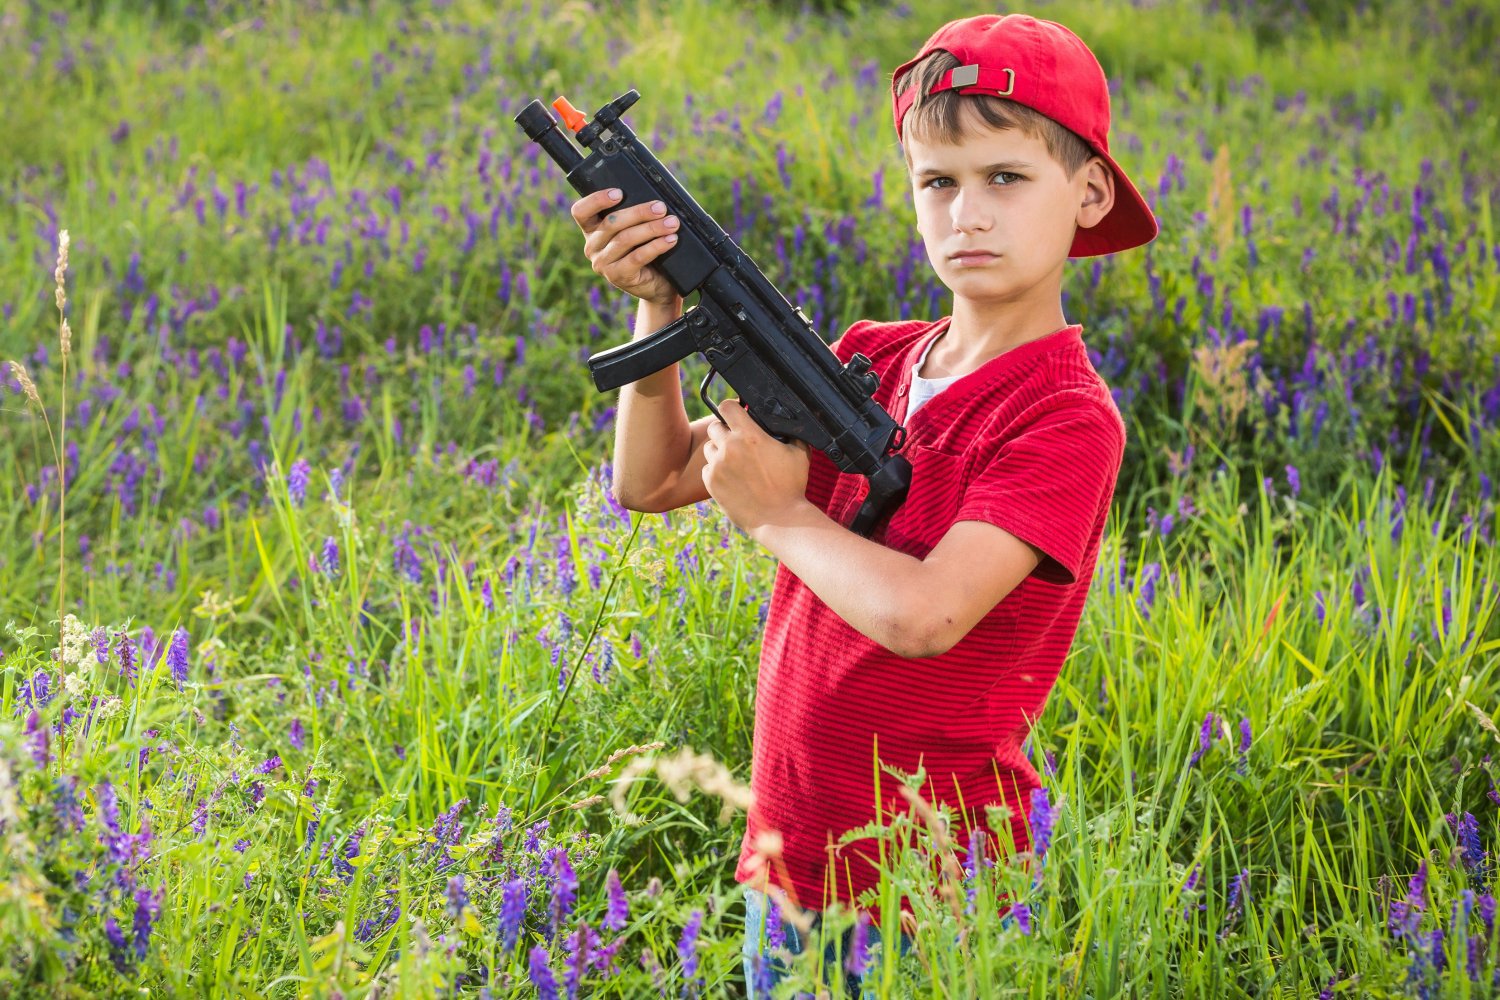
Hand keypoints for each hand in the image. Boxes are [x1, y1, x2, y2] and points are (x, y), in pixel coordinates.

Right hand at [569, 189, 681, 306]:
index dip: (596, 200)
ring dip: (651, 229)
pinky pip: (636, 257)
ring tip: (672, 223)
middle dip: (639, 212)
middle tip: (661, 208)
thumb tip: (654, 200)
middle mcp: (592, 246)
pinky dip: (656, 246)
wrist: (656, 286)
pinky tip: (670, 240)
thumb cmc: (646, 251)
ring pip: (625, 239)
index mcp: (591, 230)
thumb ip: (634, 216)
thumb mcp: (635, 230)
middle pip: (611, 223)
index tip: (619, 193)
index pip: (581, 212)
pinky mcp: (617, 276)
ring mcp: (602, 264)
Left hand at [702, 399, 811, 536]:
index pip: (727, 407)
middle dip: (725, 431)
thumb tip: (786, 423)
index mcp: (749, 436)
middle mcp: (729, 448)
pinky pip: (707, 468)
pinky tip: (732, 478)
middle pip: (714, 427)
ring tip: (735, 462)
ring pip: (709, 448)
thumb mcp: (799, 453)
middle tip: (737, 442)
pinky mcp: (711, 483)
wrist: (780, 519)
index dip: (731, 408)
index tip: (736, 414)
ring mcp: (717, 466)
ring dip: (719, 451)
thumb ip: (789, 433)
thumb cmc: (791, 487)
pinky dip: (715, 471)